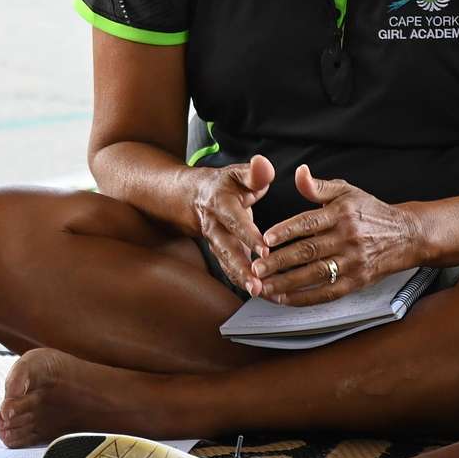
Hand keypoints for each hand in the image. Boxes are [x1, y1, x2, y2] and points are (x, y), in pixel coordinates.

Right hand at [193, 155, 274, 294]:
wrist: (194, 197)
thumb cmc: (224, 185)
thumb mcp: (237, 173)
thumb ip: (254, 172)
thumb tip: (264, 164)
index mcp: (220, 203)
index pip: (235, 220)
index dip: (248, 235)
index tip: (264, 249)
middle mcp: (214, 225)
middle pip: (226, 248)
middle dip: (240, 266)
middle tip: (256, 283)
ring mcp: (214, 241)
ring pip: (225, 262)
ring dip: (240, 278)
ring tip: (257, 292)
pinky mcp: (219, 253)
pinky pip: (228, 269)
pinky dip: (241, 282)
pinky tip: (258, 293)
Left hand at [252, 164, 421, 304]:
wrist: (408, 236)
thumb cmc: (371, 212)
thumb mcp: (347, 192)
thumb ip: (318, 187)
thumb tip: (298, 173)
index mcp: (342, 214)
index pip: (309, 223)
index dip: (285, 231)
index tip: (264, 239)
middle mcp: (347, 239)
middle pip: (308, 252)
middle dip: (279, 262)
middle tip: (255, 267)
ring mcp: (353, 262)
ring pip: (315, 275)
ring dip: (286, 283)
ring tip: (263, 286)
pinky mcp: (357, 282)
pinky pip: (328, 293)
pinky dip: (304, 298)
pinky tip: (285, 298)